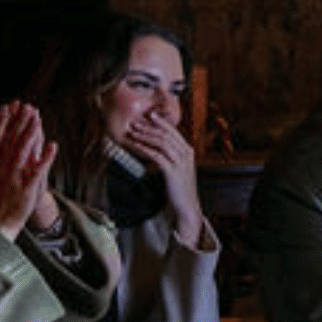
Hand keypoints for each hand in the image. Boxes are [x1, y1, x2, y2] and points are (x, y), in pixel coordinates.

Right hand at [0, 102, 60, 240]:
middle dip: (19, 122)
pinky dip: (45, 157)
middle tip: (27, 107)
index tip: (8, 108)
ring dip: (31, 134)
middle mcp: (0, 168)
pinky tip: (53, 145)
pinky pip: (37, 170)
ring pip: (22, 151)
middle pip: (10, 140)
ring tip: (38, 119)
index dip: (2, 122)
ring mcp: (13, 177)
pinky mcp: (25, 189)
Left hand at [121, 112, 205, 241]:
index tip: (148, 115)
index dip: (160, 122)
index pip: (173, 131)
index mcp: (188, 151)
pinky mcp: (173, 171)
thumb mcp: (178, 168)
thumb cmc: (180, 188)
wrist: (187, 206)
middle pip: (166, 134)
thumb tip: (156, 148)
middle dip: (149, 126)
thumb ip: (171, 157)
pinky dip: (145, 148)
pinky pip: (157, 155)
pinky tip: (136, 145)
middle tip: (136, 122)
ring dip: (145, 135)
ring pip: (161, 142)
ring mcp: (180, 162)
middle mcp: (186, 154)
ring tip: (133, 131)